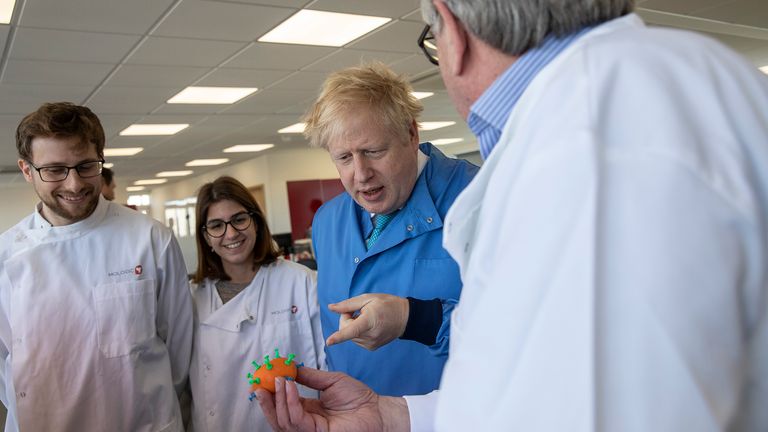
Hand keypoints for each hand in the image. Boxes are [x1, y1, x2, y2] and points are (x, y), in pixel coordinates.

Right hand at [256, 367, 408, 431]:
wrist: (376, 409)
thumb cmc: (358, 397)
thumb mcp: (329, 381)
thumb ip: (309, 376)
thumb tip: (289, 367)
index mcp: (307, 410)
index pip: (282, 404)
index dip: (270, 393)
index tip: (261, 377)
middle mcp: (306, 422)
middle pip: (277, 416)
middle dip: (266, 400)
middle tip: (260, 382)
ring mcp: (310, 430)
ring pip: (283, 421)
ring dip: (277, 399)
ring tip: (278, 380)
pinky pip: (297, 420)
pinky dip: (290, 403)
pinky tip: (290, 388)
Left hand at [325, 294, 408, 350]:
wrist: (405, 318)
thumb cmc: (387, 305)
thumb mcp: (368, 298)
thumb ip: (348, 304)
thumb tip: (331, 308)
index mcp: (370, 320)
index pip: (352, 329)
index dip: (339, 336)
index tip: (328, 342)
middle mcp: (370, 335)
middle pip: (345, 329)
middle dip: (347, 319)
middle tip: (359, 311)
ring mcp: (371, 343)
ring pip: (349, 335)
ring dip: (352, 325)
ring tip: (367, 318)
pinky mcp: (371, 347)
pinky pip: (355, 339)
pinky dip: (357, 332)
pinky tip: (369, 326)